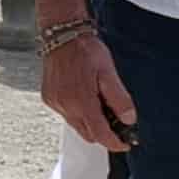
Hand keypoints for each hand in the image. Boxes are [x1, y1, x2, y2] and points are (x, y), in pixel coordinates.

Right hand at [37, 18, 134, 152]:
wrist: (61, 34)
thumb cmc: (85, 49)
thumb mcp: (108, 71)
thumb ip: (119, 98)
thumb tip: (128, 119)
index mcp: (81, 101)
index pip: (100, 134)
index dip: (115, 143)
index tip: (125, 144)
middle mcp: (65, 106)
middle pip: (88, 133)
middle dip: (103, 133)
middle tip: (117, 123)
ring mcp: (55, 102)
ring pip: (76, 125)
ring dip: (90, 122)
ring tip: (101, 105)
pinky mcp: (49, 97)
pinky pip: (66, 114)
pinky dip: (78, 113)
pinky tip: (85, 97)